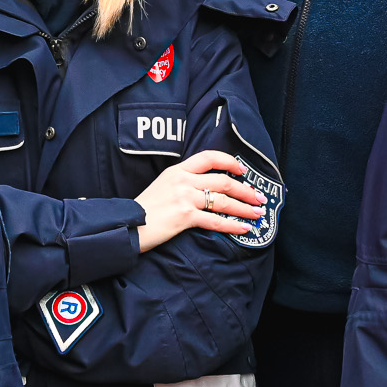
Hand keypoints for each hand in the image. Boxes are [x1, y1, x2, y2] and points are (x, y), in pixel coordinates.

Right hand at [133, 149, 267, 252]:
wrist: (127, 224)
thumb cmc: (143, 210)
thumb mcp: (162, 186)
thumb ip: (182, 184)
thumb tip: (205, 190)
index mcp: (177, 170)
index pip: (209, 157)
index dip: (229, 162)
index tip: (243, 171)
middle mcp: (183, 180)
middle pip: (223, 181)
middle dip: (245, 190)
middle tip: (260, 198)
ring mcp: (184, 198)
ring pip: (223, 200)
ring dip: (244, 208)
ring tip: (257, 214)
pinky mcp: (185, 216)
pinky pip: (216, 221)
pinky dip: (233, 226)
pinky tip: (244, 229)